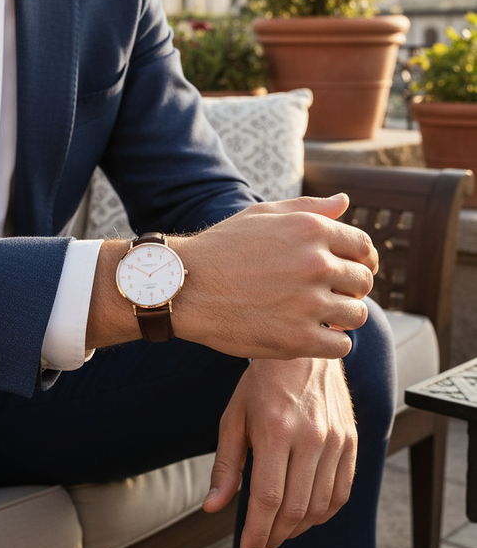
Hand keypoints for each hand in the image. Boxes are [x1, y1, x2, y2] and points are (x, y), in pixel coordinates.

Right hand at [172, 193, 376, 360]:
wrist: (184, 287)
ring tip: (320, 317)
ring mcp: (308, 302)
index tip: (351, 271)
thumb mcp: (263, 215)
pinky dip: (331, 343)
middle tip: (329, 296)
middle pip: (363, 281)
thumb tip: (345, 202)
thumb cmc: (222, 248)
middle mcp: (315, 263)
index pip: (363, 247)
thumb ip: (309, 208)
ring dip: (343, 317)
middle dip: (350, 289)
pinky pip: (341, 345)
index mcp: (311, 230)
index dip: (363, 260)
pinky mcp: (298, 338)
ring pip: (356, 314)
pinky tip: (311, 335)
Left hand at [202, 357, 357, 547]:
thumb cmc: (262, 382)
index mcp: (275, 429)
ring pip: (320, 505)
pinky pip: (342, 491)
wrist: (304, 351)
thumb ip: (226, 465)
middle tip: (260, 546)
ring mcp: (335, 438)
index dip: (257, 532)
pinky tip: (306, 515)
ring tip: (279, 531)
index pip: (268, 497)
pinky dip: (324, 512)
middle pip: (295, 507)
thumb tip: (213, 507)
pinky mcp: (351, 440)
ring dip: (299, 528)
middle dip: (275, 536)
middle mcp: (310, 436)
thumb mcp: (234, 417)